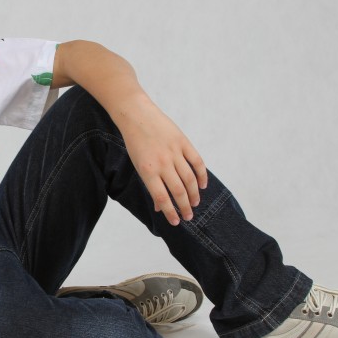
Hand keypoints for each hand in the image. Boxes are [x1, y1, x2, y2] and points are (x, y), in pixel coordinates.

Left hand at [115, 95, 207, 225]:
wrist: (136, 115)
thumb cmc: (135, 142)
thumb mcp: (138, 165)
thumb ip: (149, 184)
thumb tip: (160, 206)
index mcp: (147, 171)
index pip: (162, 198)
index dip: (170, 212)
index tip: (175, 222)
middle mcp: (162, 163)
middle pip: (178, 191)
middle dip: (185, 207)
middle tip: (188, 217)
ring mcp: (174, 152)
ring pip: (190, 179)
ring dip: (194, 195)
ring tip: (195, 204)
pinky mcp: (183, 142)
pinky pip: (197, 162)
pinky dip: (201, 175)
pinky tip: (202, 185)